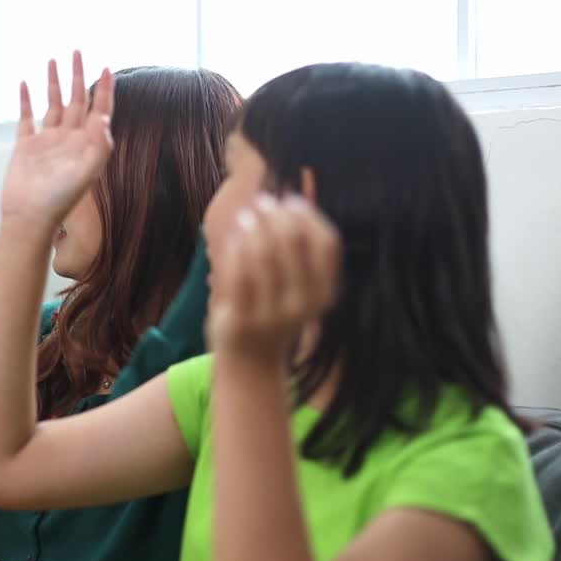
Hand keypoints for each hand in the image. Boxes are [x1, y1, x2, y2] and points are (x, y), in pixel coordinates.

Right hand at [0, 52, 113, 238]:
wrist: (29, 217)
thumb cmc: (60, 200)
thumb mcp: (87, 173)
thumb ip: (99, 145)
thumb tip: (105, 118)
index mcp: (86, 145)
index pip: (99, 110)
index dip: (104, 90)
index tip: (107, 68)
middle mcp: (69, 140)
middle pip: (77, 101)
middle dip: (78, 76)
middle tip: (78, 52)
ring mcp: (47, 142)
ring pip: (53, 105)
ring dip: (54, 83)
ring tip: (53, 61)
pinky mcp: (26, 146)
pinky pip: (27, 117)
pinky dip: (26, 100)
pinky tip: (25, 84)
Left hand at [206, 194, 340, 360]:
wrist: (252, 361)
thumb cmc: (276, 312)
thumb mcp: (300, 288)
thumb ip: (301, 252)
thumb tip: (293, 198)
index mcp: (324, 294)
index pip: (326, 243)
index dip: (309, 215)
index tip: (291, 201)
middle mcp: (303, 306)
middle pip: (293, 242)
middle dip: (276, 215)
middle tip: (262, 202)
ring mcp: (271, 315)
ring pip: (263, 254)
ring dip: (252, 227)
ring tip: (246, 216)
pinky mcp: (242, 320)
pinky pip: (237, 273)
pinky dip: (234, 248)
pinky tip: (233, 238)